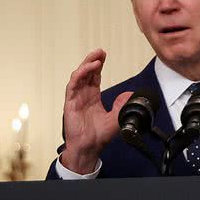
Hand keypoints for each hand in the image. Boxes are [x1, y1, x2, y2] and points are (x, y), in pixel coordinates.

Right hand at [60, 49, 131, 173]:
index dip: (98, 65)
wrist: (89, 147)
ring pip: (79, 76)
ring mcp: (76, 98)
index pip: (94, 76)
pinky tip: (88, 69)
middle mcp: (83, 95)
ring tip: (96, 58)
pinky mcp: (70, 103)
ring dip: (87, 65)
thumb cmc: (98, 136)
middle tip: (100, 51)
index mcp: (92, 97)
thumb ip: (122, 106)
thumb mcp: (116, 118)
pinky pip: (73, 85)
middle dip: (92, 60)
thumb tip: (129, 95)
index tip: (103, 55)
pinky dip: (80, 75)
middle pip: (86, 72)